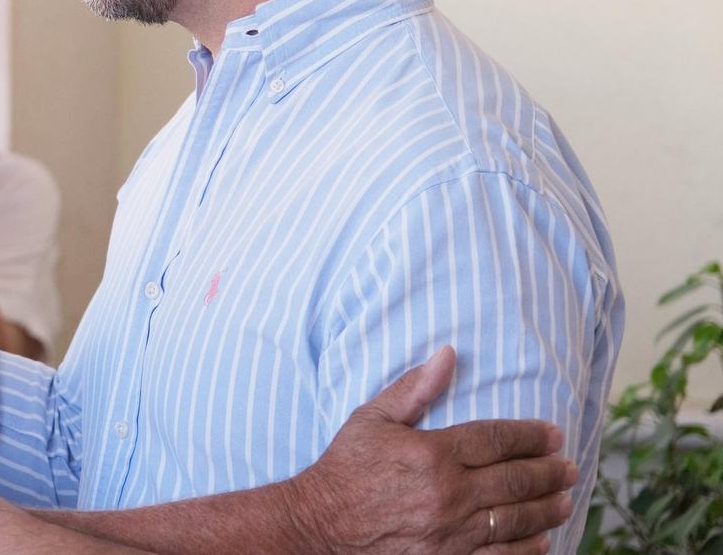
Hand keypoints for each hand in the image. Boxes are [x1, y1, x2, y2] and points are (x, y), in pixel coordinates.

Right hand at [280, 347, 575, 554]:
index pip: (497, 439)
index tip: (552, 435)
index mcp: (433, 453)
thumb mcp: (372, 418)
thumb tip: (448, 355)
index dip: (531, 435)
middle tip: (569, 468)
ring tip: (564, 500)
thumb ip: (414, 388)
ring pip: (517, 519)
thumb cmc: (345, 468)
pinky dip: (527, 549)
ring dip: (547, 508)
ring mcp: (452, 533)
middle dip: (550, 472)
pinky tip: (541, 540)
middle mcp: (450, 494)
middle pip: (516, 479)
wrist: (320, 524)